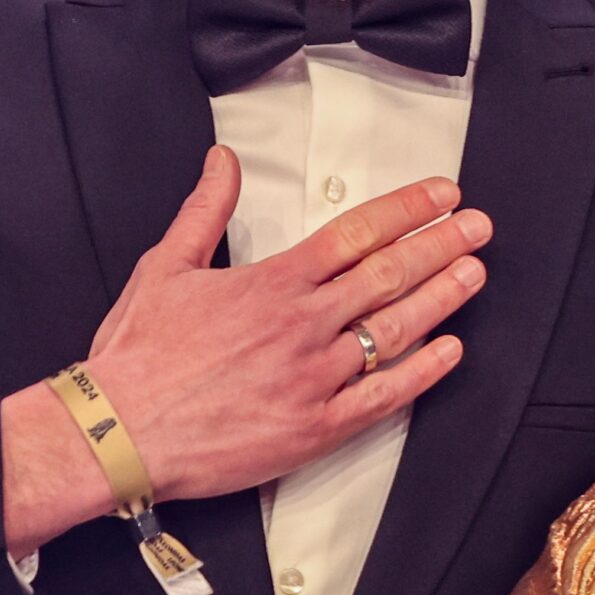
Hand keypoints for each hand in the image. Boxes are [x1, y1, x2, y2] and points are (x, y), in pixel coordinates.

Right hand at [0, 147, 488, 550]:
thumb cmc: (138, 357)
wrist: (116, 433)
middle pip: (390, 274)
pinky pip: (385, 396)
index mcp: (272, 282)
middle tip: (478, 226)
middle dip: (441, 244)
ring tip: (474, 274)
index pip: (357, 233)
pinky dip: (423, 372)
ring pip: (396, 330)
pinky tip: (449, 351)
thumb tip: (223, 161)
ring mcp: (315, 377)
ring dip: (442, 298)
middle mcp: (303, 325)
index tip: (441, 194)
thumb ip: (206, 209)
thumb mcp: (166, 265)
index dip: (408, 209)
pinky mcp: (316, 427)